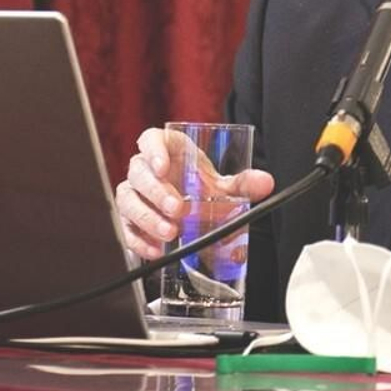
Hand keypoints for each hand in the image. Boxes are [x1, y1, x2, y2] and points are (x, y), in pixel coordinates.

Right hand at [114, 126, 275, 260]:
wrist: (193, 211)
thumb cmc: (200, 189)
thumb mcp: (222, 186)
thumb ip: (242, 184)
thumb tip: (265, 183)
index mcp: (166, 151)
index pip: (150, 140)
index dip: (153, 151)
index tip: (163, 167)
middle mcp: (145, 170)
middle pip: (139, 173)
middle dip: (156, 192)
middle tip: (178, 209)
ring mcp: (135, 194)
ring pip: (128, 200)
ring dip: (147, 217)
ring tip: (170, 232)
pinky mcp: (130, 220)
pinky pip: (126, 228)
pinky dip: (138, 240)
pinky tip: (155, 250)